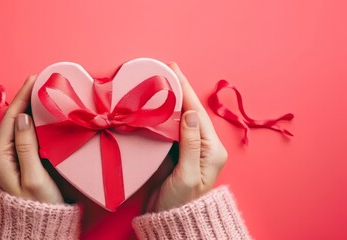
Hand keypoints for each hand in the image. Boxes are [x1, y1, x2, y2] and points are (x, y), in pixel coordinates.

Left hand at [0, 75, 62, 203]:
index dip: (22, 96)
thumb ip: (27, 145)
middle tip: (41, 81)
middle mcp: (0, 155)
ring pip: (18, 126)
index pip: (11, 118)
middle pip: (12, 119)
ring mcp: (8, 158)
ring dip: (29, 108)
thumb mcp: (33, 176)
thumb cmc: (38, 205)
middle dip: (25, 98)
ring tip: (42, 92)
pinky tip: (42, 114)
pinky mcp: (18, 161)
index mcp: (0, 156)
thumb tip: (24, 117)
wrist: (37, 227)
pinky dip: (33, 120)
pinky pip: (23, 134)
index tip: (34, 78)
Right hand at [152, 63, 227, 211]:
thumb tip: (191, 113)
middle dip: (180, 90)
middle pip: (192, 111)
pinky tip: (158, 104)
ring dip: (172, 99)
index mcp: (212, 150)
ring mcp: (191, 149)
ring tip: (162, 81)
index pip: (198, 113)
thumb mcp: (187, 174)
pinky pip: (172, 128)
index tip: (174, 70)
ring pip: (182, 117)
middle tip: (166, 69)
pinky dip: (165, 114)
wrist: (171, 220)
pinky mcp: (177, 152)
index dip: (186, 90)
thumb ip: (190, 144)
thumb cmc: (181, 202)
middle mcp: (204, 146)